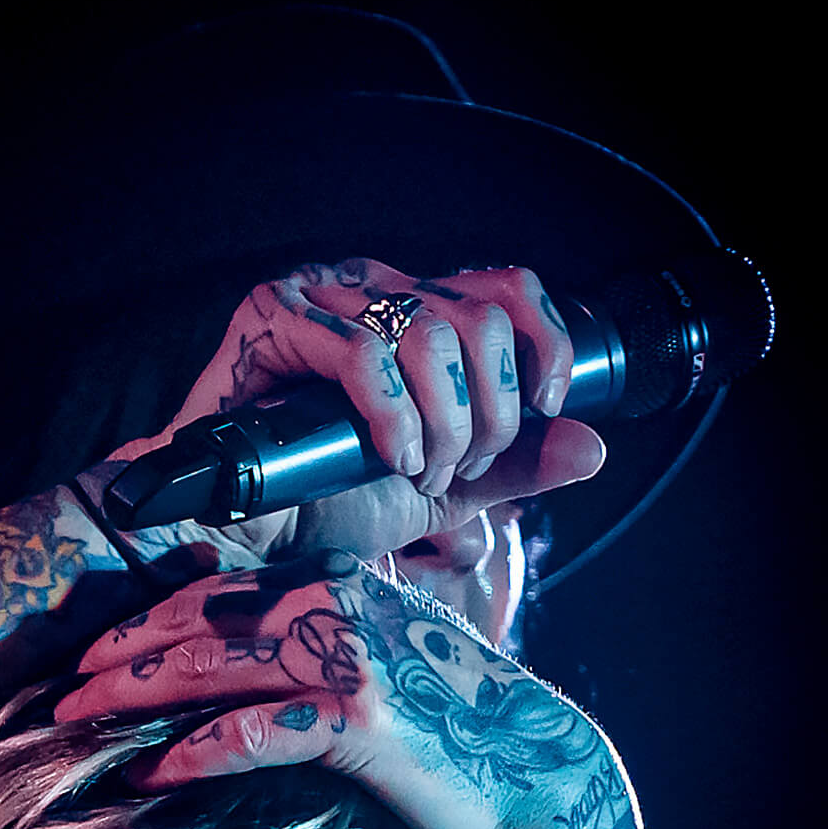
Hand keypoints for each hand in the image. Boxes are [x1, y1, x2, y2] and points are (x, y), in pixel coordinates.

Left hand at [55, 553, 601, 828]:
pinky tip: (148, 770)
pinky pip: (254, 732)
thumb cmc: (459, 742)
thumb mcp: (386, 678)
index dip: (153, 617)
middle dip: (125, 654)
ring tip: (76, 723)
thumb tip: (251, 677)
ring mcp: (354, 662)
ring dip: (136, 696)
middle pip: (207, 623)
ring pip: (215, 669)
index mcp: (346, 590)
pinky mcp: (361, 723)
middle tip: (63, 689)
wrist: (540, 787)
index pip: (227, 592)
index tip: (96, 650)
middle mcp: (345, 610)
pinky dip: (194, 750)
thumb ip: (324, 660)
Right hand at [84, 258, 604, 594]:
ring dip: (444, 420)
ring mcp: (317, 299)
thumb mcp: (438, 490)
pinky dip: (395, 415)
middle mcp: (367, 289)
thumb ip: (511, 468)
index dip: (542, 347)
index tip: (544, 413)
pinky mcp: (269, 321)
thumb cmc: (319, 509)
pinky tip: (390, 457)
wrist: (234, 541)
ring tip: (416, 470)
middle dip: (489, 410)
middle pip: (477, 316)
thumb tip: (593, 447)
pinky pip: (363, 352)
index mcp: (409, 311)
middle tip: (455, 467)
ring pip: (429, 331)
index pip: (505, 288)